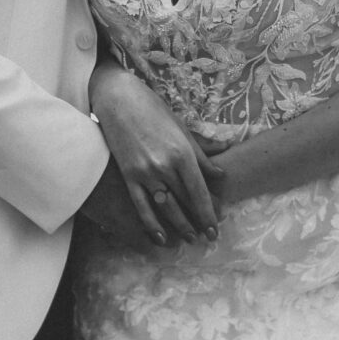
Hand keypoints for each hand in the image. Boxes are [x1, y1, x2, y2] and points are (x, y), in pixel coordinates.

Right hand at [88, 63, 223, 245]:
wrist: (119, 100)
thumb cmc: (153, 110)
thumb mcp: (182, 129)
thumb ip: (201, 154)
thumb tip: (220, 174)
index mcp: (182, 153)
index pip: (199, 191)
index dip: (208, 213)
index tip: (215, 228)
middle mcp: (165, 166)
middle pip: (185, 202)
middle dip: (197, 222)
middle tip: (207, 238)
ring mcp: (145, 172)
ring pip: (166, 207)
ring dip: (179, 226)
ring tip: (189, 239)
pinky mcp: (128, 175)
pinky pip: (142, 205)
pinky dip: (151, 223)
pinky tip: (160, 237)